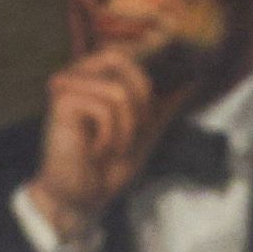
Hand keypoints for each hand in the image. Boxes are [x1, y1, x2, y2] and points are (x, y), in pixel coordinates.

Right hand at [24, 50, 164, 238]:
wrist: (82, 199)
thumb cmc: (106, 168)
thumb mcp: (143, 133)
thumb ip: (162, 107)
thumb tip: (191, 82)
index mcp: (93, 79)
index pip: (123, 52)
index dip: (143, 70)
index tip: (152, 102)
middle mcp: (76, 77)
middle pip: (118, 58)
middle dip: (139, 98)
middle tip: (135, 130)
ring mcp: (66, 88)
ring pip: (118, 91)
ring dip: (126, 129)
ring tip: (112, 149)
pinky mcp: (62, 104)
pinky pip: (105, 109)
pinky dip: (110, 137)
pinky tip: (95, 152)